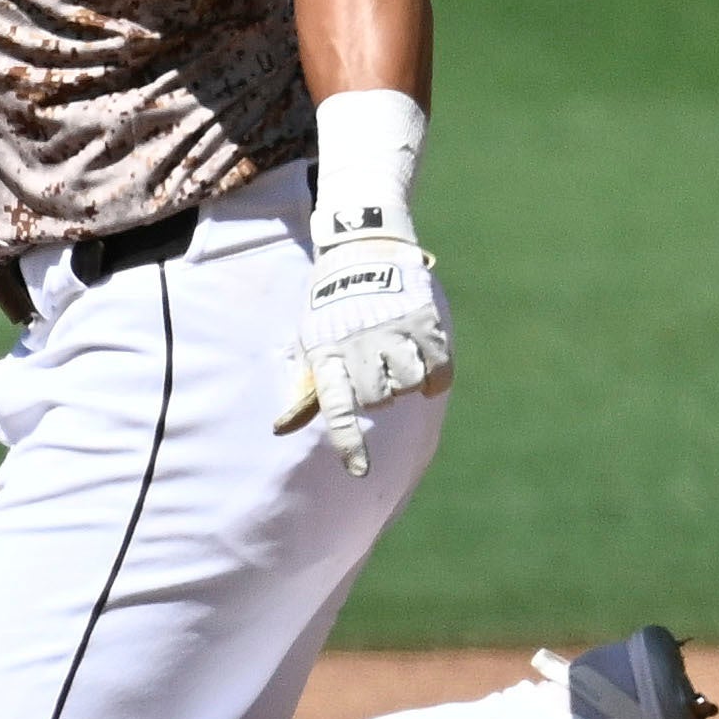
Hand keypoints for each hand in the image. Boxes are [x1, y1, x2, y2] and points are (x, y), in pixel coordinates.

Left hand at [274, 224, 447, 474]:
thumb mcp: (312, 343)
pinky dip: (436, 379)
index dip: (348, 441)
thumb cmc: (331, 307)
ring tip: (398, 364)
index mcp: (327, 353)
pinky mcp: (423, 319)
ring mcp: (393, 331)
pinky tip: (428, 374)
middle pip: (379, 399)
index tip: (360, 471)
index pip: (335, 406)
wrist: (360, 248)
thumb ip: (307, 391)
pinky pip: (439, 368)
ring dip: (407, 384)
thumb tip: (280, 430)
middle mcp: (360, 344)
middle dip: (379, 396)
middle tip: (375, 373)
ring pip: (410, 385)